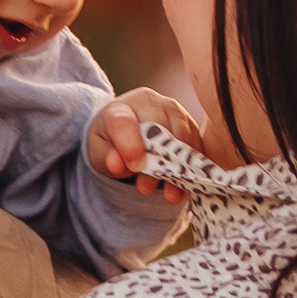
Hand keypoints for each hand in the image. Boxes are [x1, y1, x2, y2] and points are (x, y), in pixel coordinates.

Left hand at [87, 87, 205, 200]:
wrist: (126, 130)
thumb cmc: (111, 143)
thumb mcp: (99, 153)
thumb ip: (106, 158)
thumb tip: (117, 164)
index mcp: (119, 109)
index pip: (123, 123)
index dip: (130, 145)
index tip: (134, 166)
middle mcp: (149, 103)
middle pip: (158, 130)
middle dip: (156, 163)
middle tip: (146, 188)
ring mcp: (173, 111)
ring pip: (183, 137)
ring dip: (179, 168)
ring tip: (170, 194)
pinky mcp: (190, 124)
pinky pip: (197, 145)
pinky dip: (193, 168)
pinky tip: (184, 188)